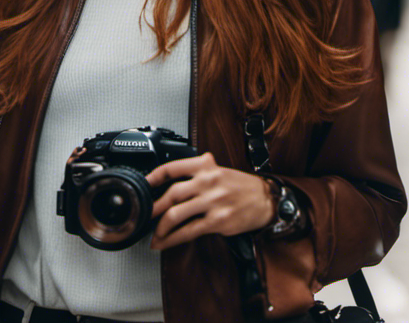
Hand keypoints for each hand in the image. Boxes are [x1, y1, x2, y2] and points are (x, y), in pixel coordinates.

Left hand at [145, 152, 273, 250]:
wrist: (265, 199)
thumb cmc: (240, 185)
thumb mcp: (218, 169)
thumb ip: (198, 170)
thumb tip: (173, 180)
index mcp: (205, 166)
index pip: (172, 167)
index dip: (154, 177)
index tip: (143, 185)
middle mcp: (207, 181)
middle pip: (171, 194)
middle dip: (154, 208)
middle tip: (144, 216)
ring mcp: (212, 202)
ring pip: (176, 215)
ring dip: (161, 227)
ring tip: (154, 235)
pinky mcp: (218, 221)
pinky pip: (189, 231)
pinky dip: (173, 239)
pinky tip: (166, 242)